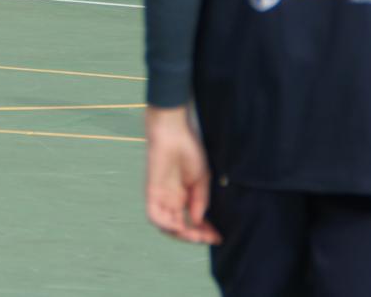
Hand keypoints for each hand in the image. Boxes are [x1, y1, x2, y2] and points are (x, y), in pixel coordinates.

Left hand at [145, 107, 221, 244]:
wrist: (174, 131)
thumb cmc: (189, 149)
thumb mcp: (201, 178)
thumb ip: (200, 201)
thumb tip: (198, 221)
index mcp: (183, 195)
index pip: (191, 221)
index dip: (204, 231)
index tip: (218, 237)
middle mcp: (171, 199)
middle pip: (180, 227)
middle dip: (195, 236)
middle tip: (210, 238)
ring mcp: (161, 196)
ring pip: (166, 226)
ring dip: (181, 234)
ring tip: (196, 235)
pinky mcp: (152, 191)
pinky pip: (154, 215)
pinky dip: (165, 225)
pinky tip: (179, 226)